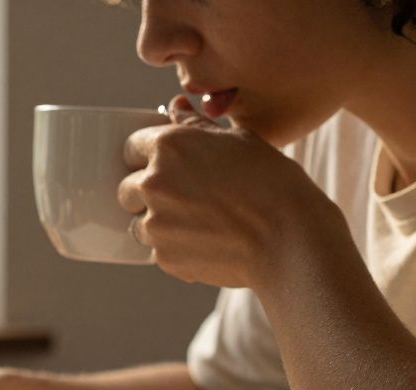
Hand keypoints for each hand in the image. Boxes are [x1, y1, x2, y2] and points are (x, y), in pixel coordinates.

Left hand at [118, 95, 344, 288]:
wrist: (289, 238)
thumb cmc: (271, 183)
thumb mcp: (239, 141)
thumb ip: (196, 126)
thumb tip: (175, 106)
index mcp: (168, 147)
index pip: (131, 146)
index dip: (146, 155)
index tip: (165, 164)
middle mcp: (153, 183)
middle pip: (127, 188)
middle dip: (148, 192)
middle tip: (185, 197)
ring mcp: (155, 224)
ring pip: (138, 223)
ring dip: (159, 223)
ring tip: (199, 222)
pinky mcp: (164, 258)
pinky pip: (158, 251)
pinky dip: (176, 248)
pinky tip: (209, 242)